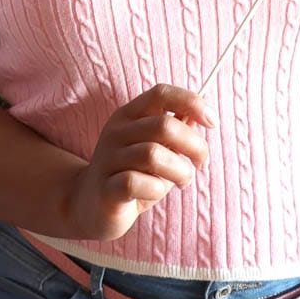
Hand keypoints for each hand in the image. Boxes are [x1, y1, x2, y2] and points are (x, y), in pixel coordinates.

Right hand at [64, 84, 212, 241]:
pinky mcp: (106, 188)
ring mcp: (108, 159)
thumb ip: (174, 133)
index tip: (212, 122)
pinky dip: (156, 189)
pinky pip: (137, 182)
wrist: (88, 205)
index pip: (161, 93)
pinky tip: (155, 194)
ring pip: (154, 155)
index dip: (191, 102)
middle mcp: (116, 132)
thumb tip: (202, 116)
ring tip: (181, 182)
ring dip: (180, 171)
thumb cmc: (131, 175)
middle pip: (165, 125)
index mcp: (128, 115)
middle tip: (200, 164)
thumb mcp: (154, 149)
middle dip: (195, 146)